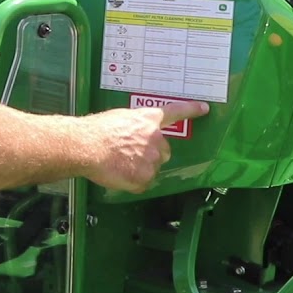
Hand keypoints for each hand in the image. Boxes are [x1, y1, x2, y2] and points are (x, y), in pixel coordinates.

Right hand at [84, 100, 209, 192]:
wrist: (88, 146)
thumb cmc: (97, 131)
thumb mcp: (119, 118)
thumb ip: (133, 126)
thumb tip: (133, 136)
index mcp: (148, 119)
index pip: (176, 112)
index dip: (191, 110)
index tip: (204, 108)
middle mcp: (156, 138)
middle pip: (164, 151)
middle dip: (151, 155)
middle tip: (129, 155)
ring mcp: (152, 159)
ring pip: (152, 169)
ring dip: (140, 169)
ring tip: (119, 164)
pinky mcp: (145, 177)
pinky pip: (142, 184)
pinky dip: (132, 182)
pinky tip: (118, 174)